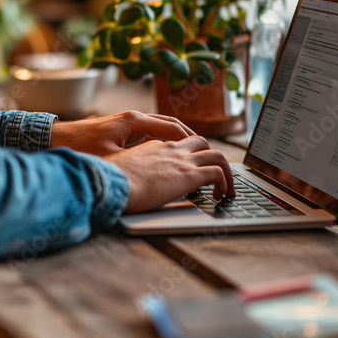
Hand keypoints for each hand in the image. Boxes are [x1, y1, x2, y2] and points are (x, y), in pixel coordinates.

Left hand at [50, 110, 195, 157]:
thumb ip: (135, 163)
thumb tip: (156, 171)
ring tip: (190, 157)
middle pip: (170, 126)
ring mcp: (126, 123)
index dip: (191, 141)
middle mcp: (133, 119)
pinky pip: (149, 135)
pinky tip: (165, 158)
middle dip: (188, 140)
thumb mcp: (109, 159)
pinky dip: (161, 143)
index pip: (173, 127)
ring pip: (160, 129)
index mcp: (135, 122)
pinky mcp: (120, 131)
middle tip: (204, 155)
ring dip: (175, 141)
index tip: (204, 153)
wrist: (53, 138)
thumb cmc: (79, 149)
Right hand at [106, 135, 233, 212]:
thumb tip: (131, 182)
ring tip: (226, 188)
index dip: (187, 157)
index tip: (189, 170)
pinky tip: (220, 195)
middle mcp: (171, 149)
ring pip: (216, 155)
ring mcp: (182, 160)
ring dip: (226, 171)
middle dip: (211, 156)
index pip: (178, 145)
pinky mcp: (190, 175)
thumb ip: (133, 171)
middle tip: (214, 174)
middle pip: (201, 142)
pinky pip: (218, 172)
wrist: (111, 183)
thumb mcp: (122, 170)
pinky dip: (225, 182)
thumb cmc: (110, 181)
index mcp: (154, 147)